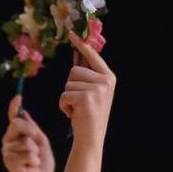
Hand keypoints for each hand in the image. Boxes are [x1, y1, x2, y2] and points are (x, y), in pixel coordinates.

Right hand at [1, 96, 54, 171]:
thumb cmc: (42, 163)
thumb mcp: (41, 141)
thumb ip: (32, 128)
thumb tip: (24, 112)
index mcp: (16, 136)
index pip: (13, 119)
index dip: (14, 107)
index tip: (18, 97)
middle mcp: (8, 142)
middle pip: (17, 124)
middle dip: (31, 130)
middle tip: (37, 142)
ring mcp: (7, 152)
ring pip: (25, 141)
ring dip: (35, 151)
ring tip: (34, 160)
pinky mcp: (9, 162)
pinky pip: (27, 153)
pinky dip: (34, 160)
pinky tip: (31, 167)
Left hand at [58, 33, 115, 149]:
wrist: (91, 137)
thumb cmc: (88, 115)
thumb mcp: (91, 92)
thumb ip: (86, 75)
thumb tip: (76, 56)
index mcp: (108, 77)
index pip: (92, 56)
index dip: (81, 45)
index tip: (72, 34)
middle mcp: (106, 80)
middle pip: (74, 71)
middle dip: (70, 87)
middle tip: (79, 102)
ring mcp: (97, 88)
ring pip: (67, 83)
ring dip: (67, 98)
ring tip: (77, 109)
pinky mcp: (86, 97)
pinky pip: (64, 95)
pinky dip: (64, 106)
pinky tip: (73, 114)